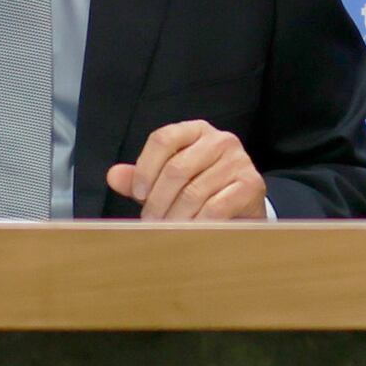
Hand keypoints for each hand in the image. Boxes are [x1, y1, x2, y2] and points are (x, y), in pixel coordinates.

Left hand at [107, 119, 265, 221]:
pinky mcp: (251, 185)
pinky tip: (189, 234)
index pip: (163, 139)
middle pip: (176, 168)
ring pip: (193, 192)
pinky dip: (197, 225)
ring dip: (174, 218)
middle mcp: (220, 140)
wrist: (244, 206)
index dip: (144, 169)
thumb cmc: (202, 189)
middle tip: (149, 223)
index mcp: (196, 131)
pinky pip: (215, 208)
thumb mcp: (168, 181)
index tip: (137, 194)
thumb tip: (114, 176)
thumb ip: (141, 177)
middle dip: (157, 201)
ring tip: (166, 232)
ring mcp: (239, 161)